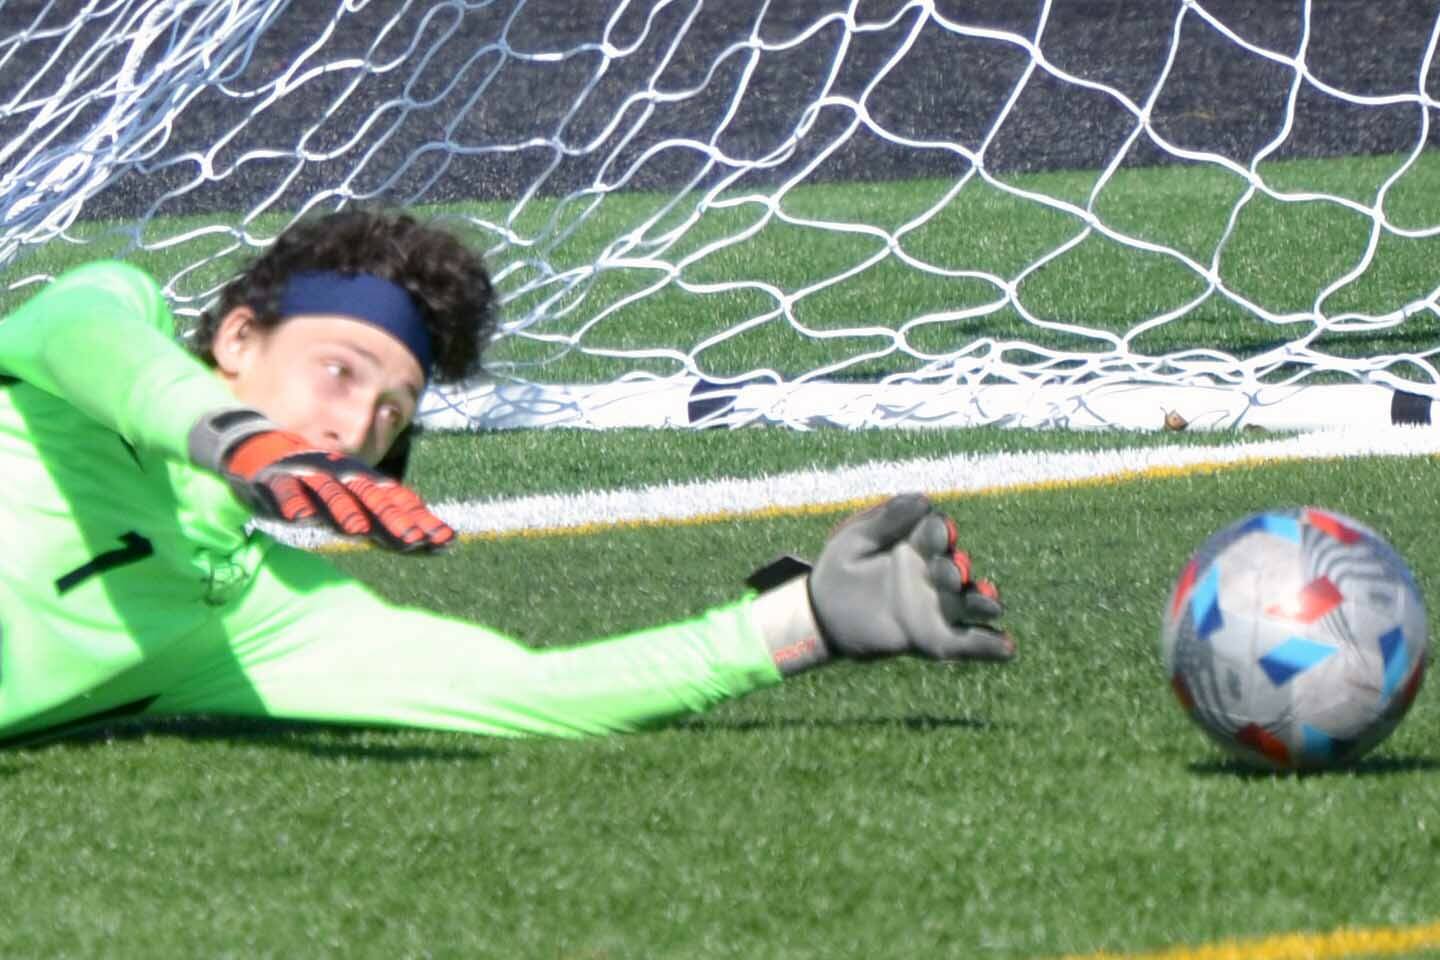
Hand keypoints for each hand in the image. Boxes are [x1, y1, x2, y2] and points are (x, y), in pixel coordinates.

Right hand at [189, 408, 454, 551]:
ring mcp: (308, 477)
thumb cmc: (320, 482)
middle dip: (392, 519)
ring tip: (357, 530)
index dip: (422, 521)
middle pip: (372, 499)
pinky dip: (292, 503)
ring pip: (330, 495)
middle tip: (413, 540)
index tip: (447, 542)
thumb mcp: (357, 500)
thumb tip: (440, 542)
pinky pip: (284, 493)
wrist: (261, 448)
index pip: (399, 502)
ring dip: (343, 511)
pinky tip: (299, 517)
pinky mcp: (275, 482)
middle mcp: (342, 477)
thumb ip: (392, 521)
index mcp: (364, 482)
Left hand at [749, 494, 1012, 673]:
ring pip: (968, 602)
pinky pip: (964, 642)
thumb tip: (924, 499)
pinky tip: (1007, 648)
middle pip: (955, 567)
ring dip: (981, 602)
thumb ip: (887, 520)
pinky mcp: (930, 637)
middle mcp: (932, 573)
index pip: (938, 532)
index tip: (941, 531)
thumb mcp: (855, 538)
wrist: (821, 613)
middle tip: (951, 573)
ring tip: (991, 605)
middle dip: (956, 569)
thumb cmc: (838, 567)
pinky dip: (988, 646)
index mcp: (916, 544)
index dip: (941, 531)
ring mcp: (934, 605)